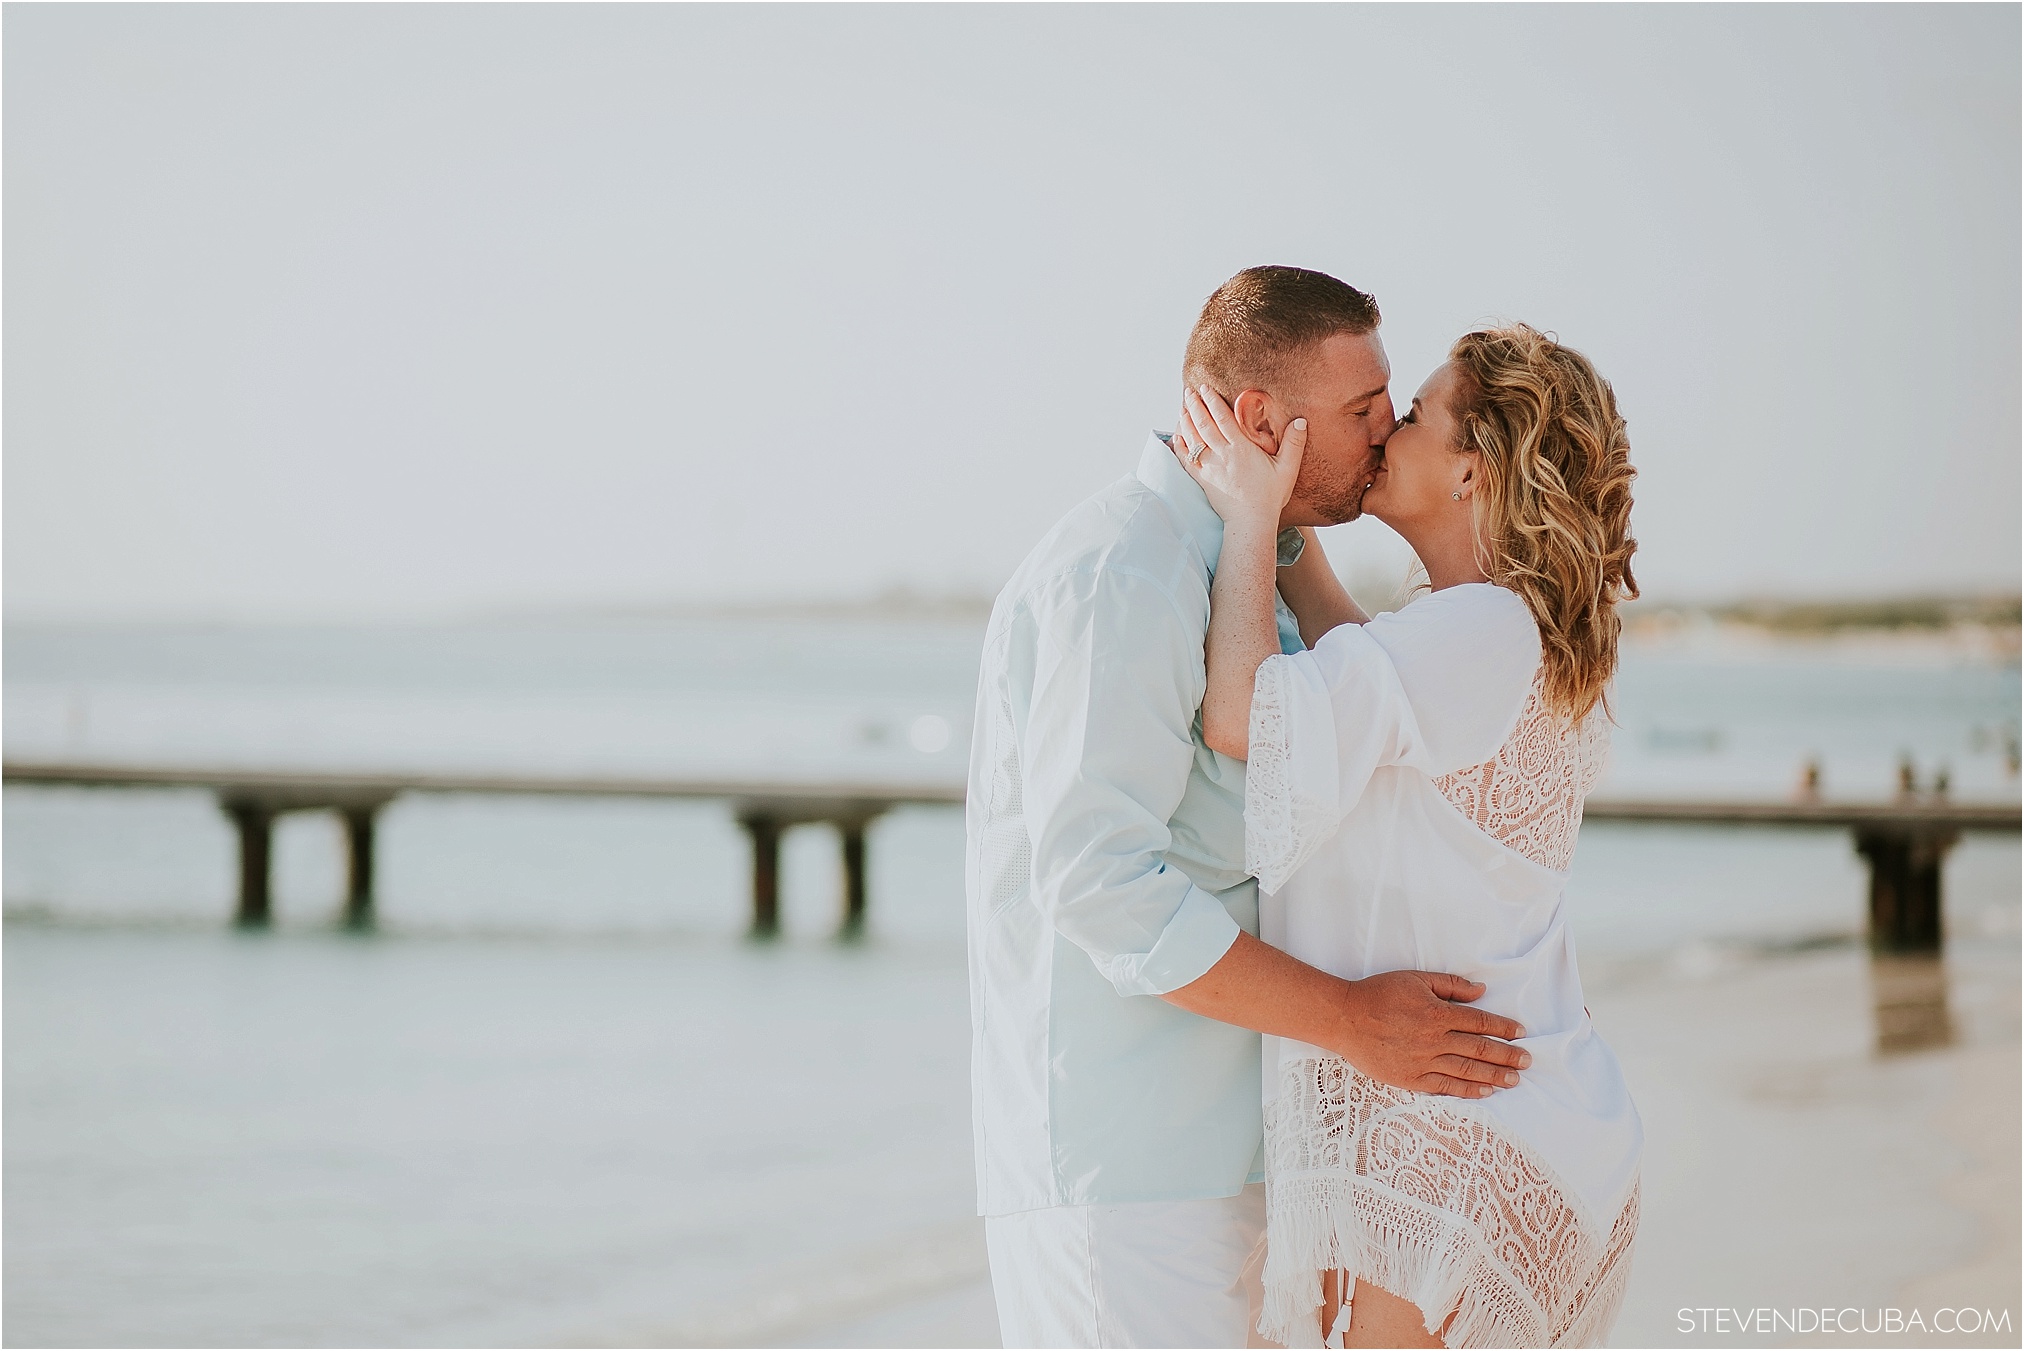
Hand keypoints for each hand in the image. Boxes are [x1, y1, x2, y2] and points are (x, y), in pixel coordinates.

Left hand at [1173, 385, 1304, 528]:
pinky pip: (1186, 460)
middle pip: (1204, 424)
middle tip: (1188, 391)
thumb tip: (1301, 420)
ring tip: (1182, 407)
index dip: (1213, 401)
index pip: (1223, 418)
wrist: (1250, 522)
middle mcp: (1222, 454)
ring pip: (1193, 439)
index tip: (1205, 388)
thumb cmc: (1270, 496)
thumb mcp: (1287, 469)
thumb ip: (1294, 444)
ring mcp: (1209, 467)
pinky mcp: (1202, 480)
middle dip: (1195, 405)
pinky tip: (1176, 436)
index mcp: (1241, 448)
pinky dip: (1180, 446)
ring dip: (1186, 421)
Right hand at [1331, 970, 1529, 1097]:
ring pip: (1467, 1071)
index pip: (1479, 1022)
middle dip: (1507, 1056)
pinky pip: (1445, 1087)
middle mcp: (1434, 1040)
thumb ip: (1450, 986)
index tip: (1521, 1033)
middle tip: (1527, 1062)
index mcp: (1437, 1013)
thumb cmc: (1378, 994)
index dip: (1503, 1027)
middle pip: (1480, 1049)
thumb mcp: (1415, 979)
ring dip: (1494, 1076)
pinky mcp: (1411, 1079)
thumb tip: (1480, 992)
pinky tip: (1484, 1092)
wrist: (1344, 1018)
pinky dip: (1467, 1090)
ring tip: (1514, 1080)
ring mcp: (1423, 1062)